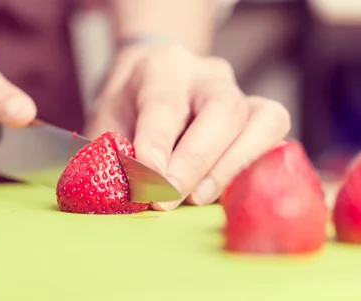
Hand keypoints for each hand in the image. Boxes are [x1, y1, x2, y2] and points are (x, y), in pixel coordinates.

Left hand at [85, 43, 290, 210]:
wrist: (151, 78)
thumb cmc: (128, 105)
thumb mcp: (106, 122)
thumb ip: (113, 152)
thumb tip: (124, 194)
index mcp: (162, 69)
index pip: (165, 104)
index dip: (156, 144)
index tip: (147, 179)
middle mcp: (208, 76)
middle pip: (222, 110)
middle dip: (196, 162)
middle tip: (166, 200)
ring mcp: (242, 93)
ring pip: (263, 120)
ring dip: (230, 168)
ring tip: (196, 199)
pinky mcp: (262, 116)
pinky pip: (275, 140)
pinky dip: (252, 170)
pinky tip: (223, 195)